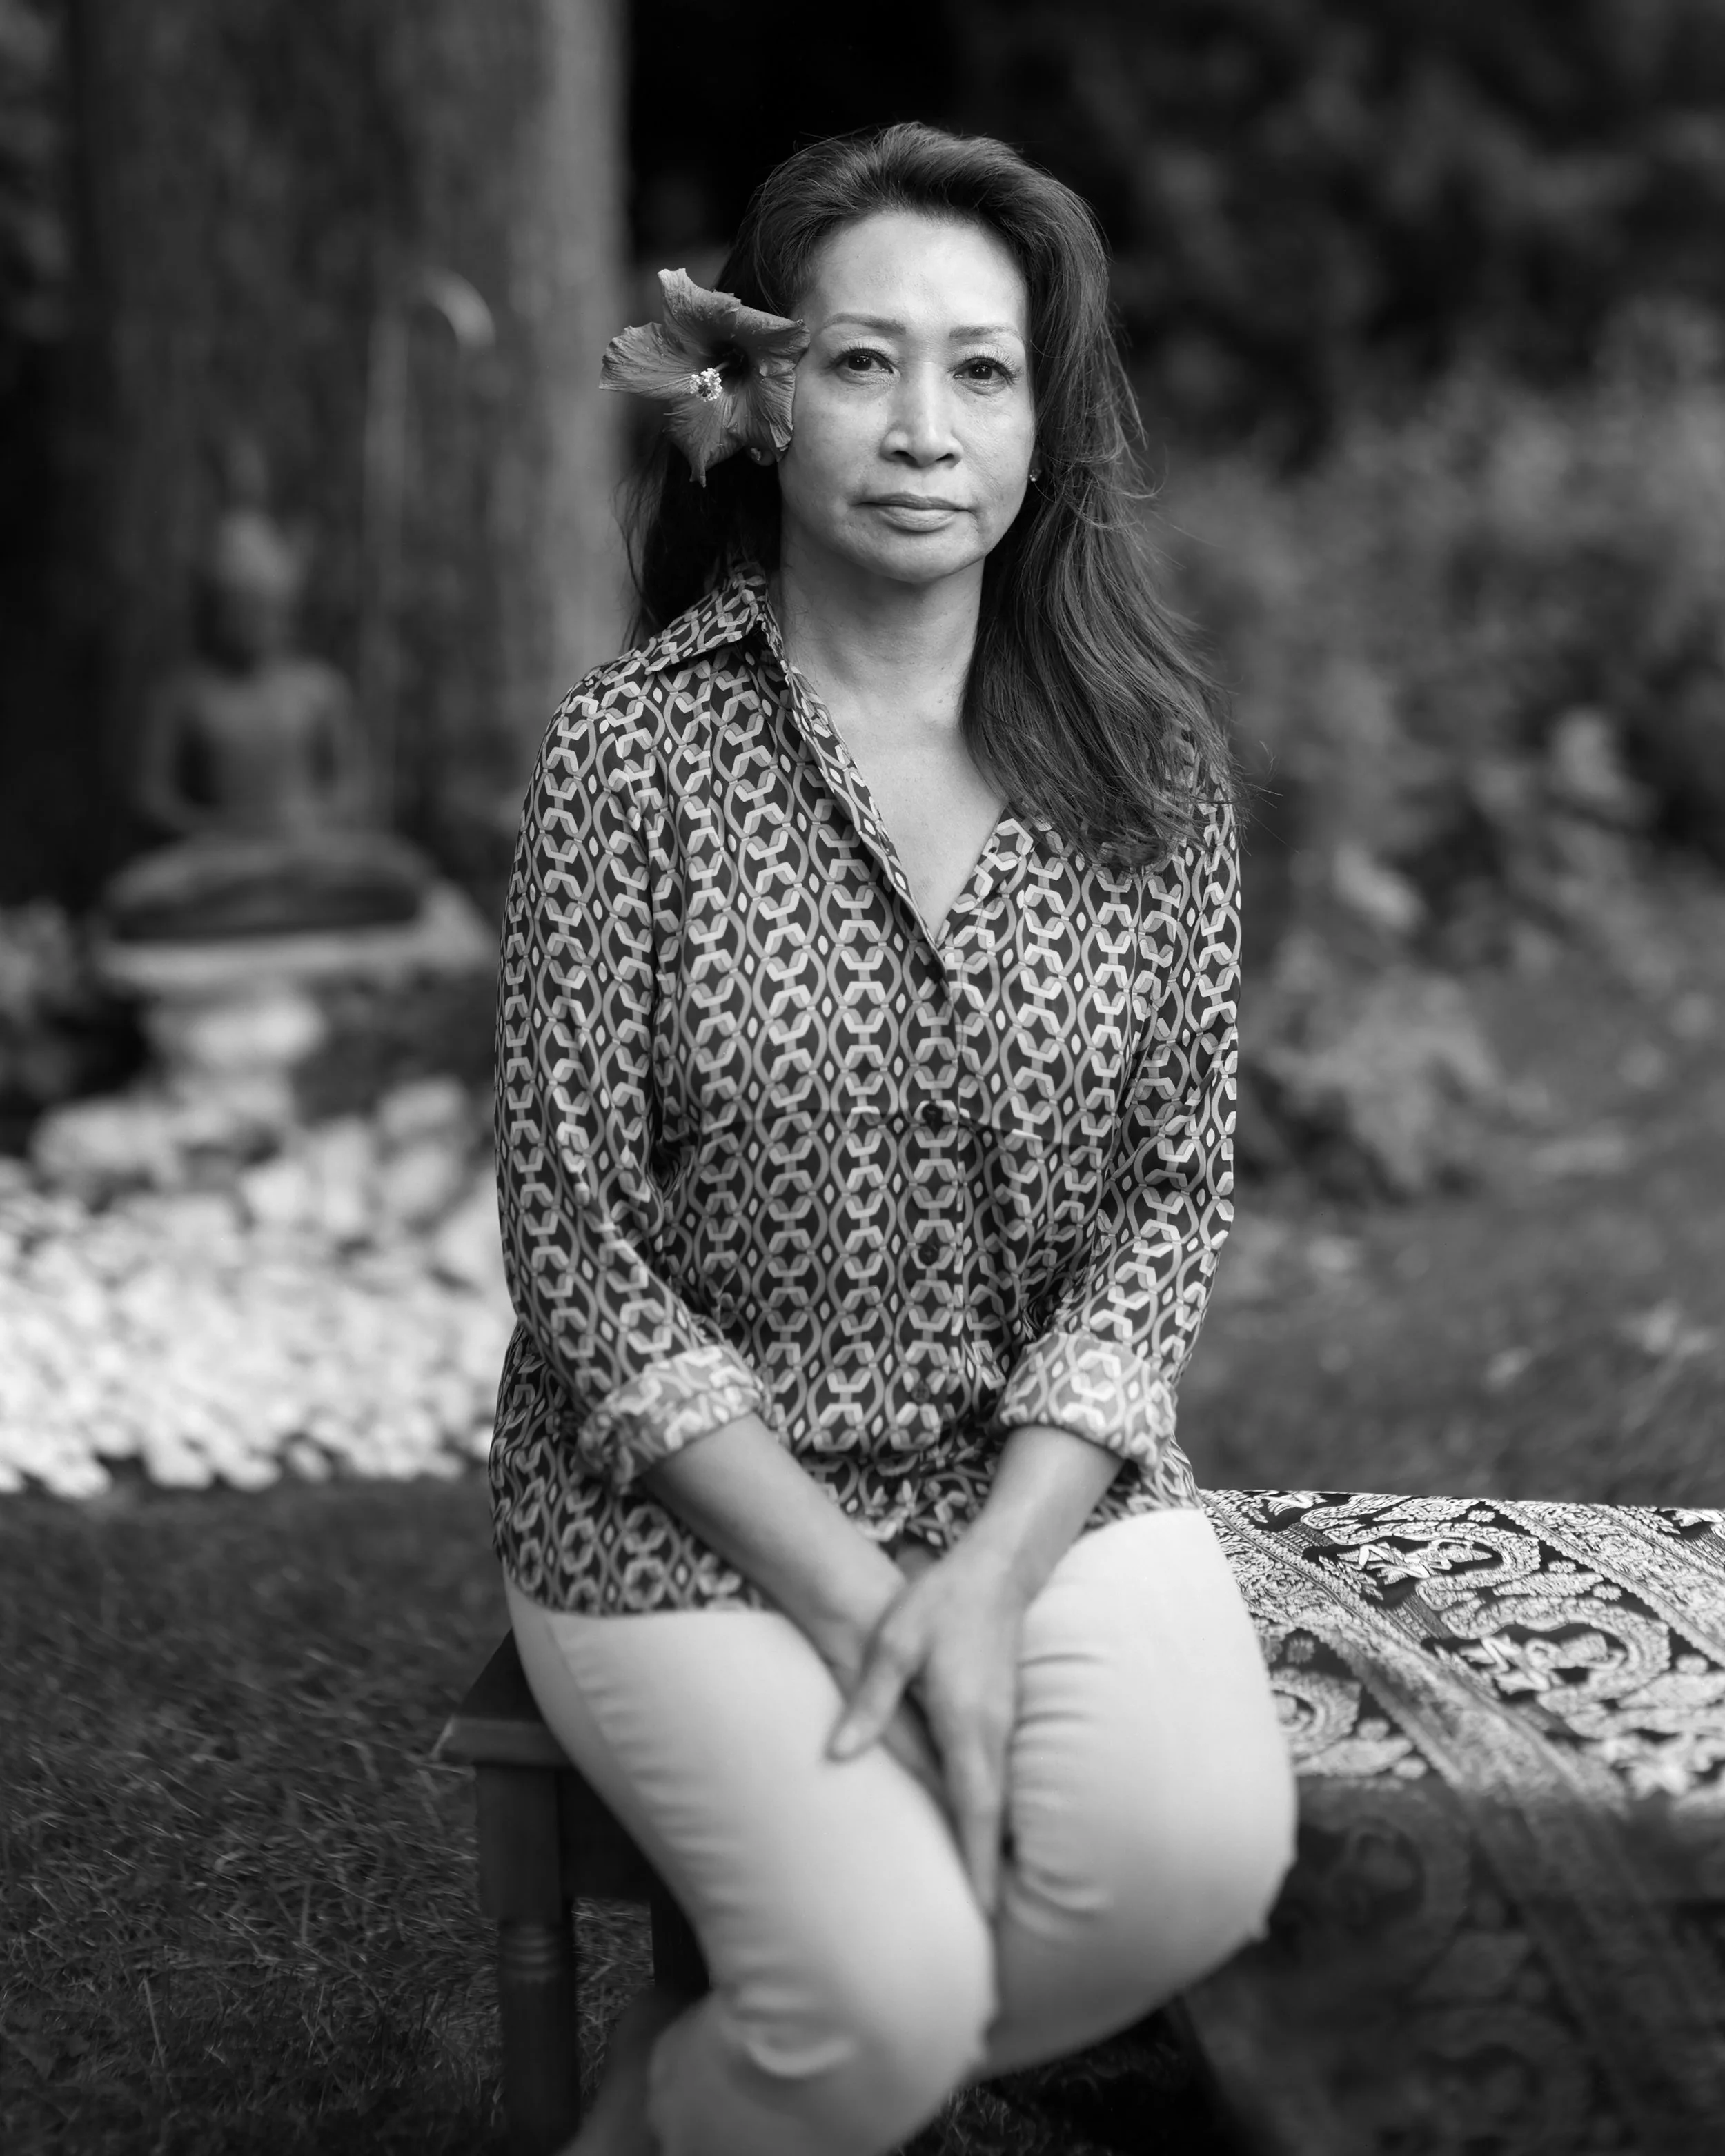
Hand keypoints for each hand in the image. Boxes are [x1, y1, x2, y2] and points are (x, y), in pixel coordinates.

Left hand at [826, 1540, 1028, 1914]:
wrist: (995, 1570)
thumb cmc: (939, 1603)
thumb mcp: (893, 1643)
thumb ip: (869, 1701)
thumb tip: (837, 1755)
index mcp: (967, 1720)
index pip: (974, 1803)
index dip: (977, 1859)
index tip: (984, 1910)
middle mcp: (992, 1731)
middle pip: (995, 1815)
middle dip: (992, 1872)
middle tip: (989, 1929)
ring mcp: (1004, 1724)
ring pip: (1000, 1799)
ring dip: (994, 1847)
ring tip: (987, 1899)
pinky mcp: (1003, 1716)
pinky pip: (1000, 1777)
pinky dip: (994, 1814)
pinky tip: (984, 1834)